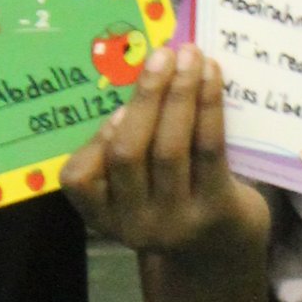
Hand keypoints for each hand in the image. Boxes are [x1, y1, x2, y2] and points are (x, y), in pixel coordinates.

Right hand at [63, 46, 269, 260]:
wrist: (223, 246)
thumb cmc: (171, 196)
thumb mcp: (136, 187)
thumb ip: (125, 145)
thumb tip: (141, 74)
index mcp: (103, 215)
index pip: (78, 179)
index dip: (95, 141)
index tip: (117, 108)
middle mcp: (135, 223)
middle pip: (128, 154)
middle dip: (144, 98)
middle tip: (160, 56)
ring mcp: (176, 221)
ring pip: (169, 148)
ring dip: (178, 93)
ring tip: (189, 56)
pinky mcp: (216, 209)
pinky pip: (208, 149)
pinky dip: (208, 106)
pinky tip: (210, 77)